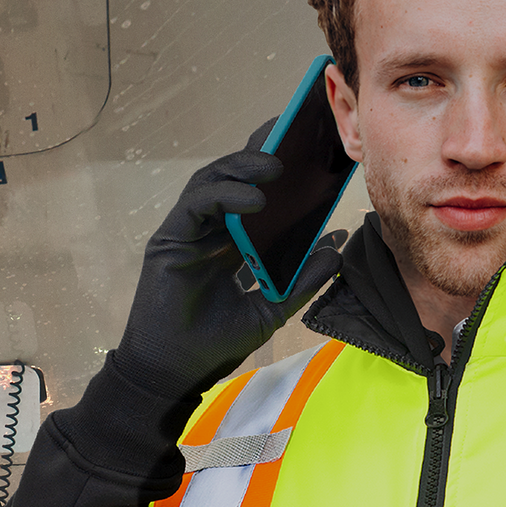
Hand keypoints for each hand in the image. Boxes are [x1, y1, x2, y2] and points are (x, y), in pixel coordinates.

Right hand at [112, 121, 345, 400]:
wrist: (176, 372)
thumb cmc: (214, 344)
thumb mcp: (270, 309)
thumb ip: (301, 282)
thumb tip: (335, 250)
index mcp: (230, 245)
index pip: (252, 197)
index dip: (274, 172)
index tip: (307, 151)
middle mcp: (208, 232)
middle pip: (232, 180)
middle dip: (259, 154)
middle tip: (293, 134)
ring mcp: (188, 232)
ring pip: (213, 182)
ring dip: (244, 168)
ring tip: (278, 164)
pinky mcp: (171, 237)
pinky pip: (199, 203)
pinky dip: (226, 195)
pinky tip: (255, 198)